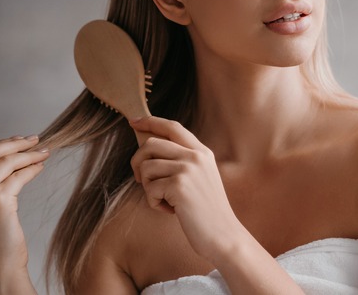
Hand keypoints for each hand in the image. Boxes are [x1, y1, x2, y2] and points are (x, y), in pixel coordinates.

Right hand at [0, 135, 47, 293]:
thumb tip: (12, 152)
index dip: (2, 143)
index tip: (21, 140)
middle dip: (17, 143)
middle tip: (36, 140)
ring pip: (8, 161)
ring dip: (30, 154)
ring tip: (45, 153)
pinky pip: (20, 175)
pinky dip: (33, 168)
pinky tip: (41, 167)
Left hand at [129, 117, 243, 263]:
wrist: (223, 235)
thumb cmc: (207, 211)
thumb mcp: (200, 178)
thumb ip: (182, 161)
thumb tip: (149, 148)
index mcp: (202, 152)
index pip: (172, 127)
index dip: (151, 121)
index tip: (134, 122)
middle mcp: (195, 156)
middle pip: (152, 144)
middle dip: (137, 161)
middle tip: (140, 180)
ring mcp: (188, 169)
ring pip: (146, 167)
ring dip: (148, 187)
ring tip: (164, 200)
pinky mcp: (179, 185)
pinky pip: (149, 189)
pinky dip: (153, 203)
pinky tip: (170, 210)